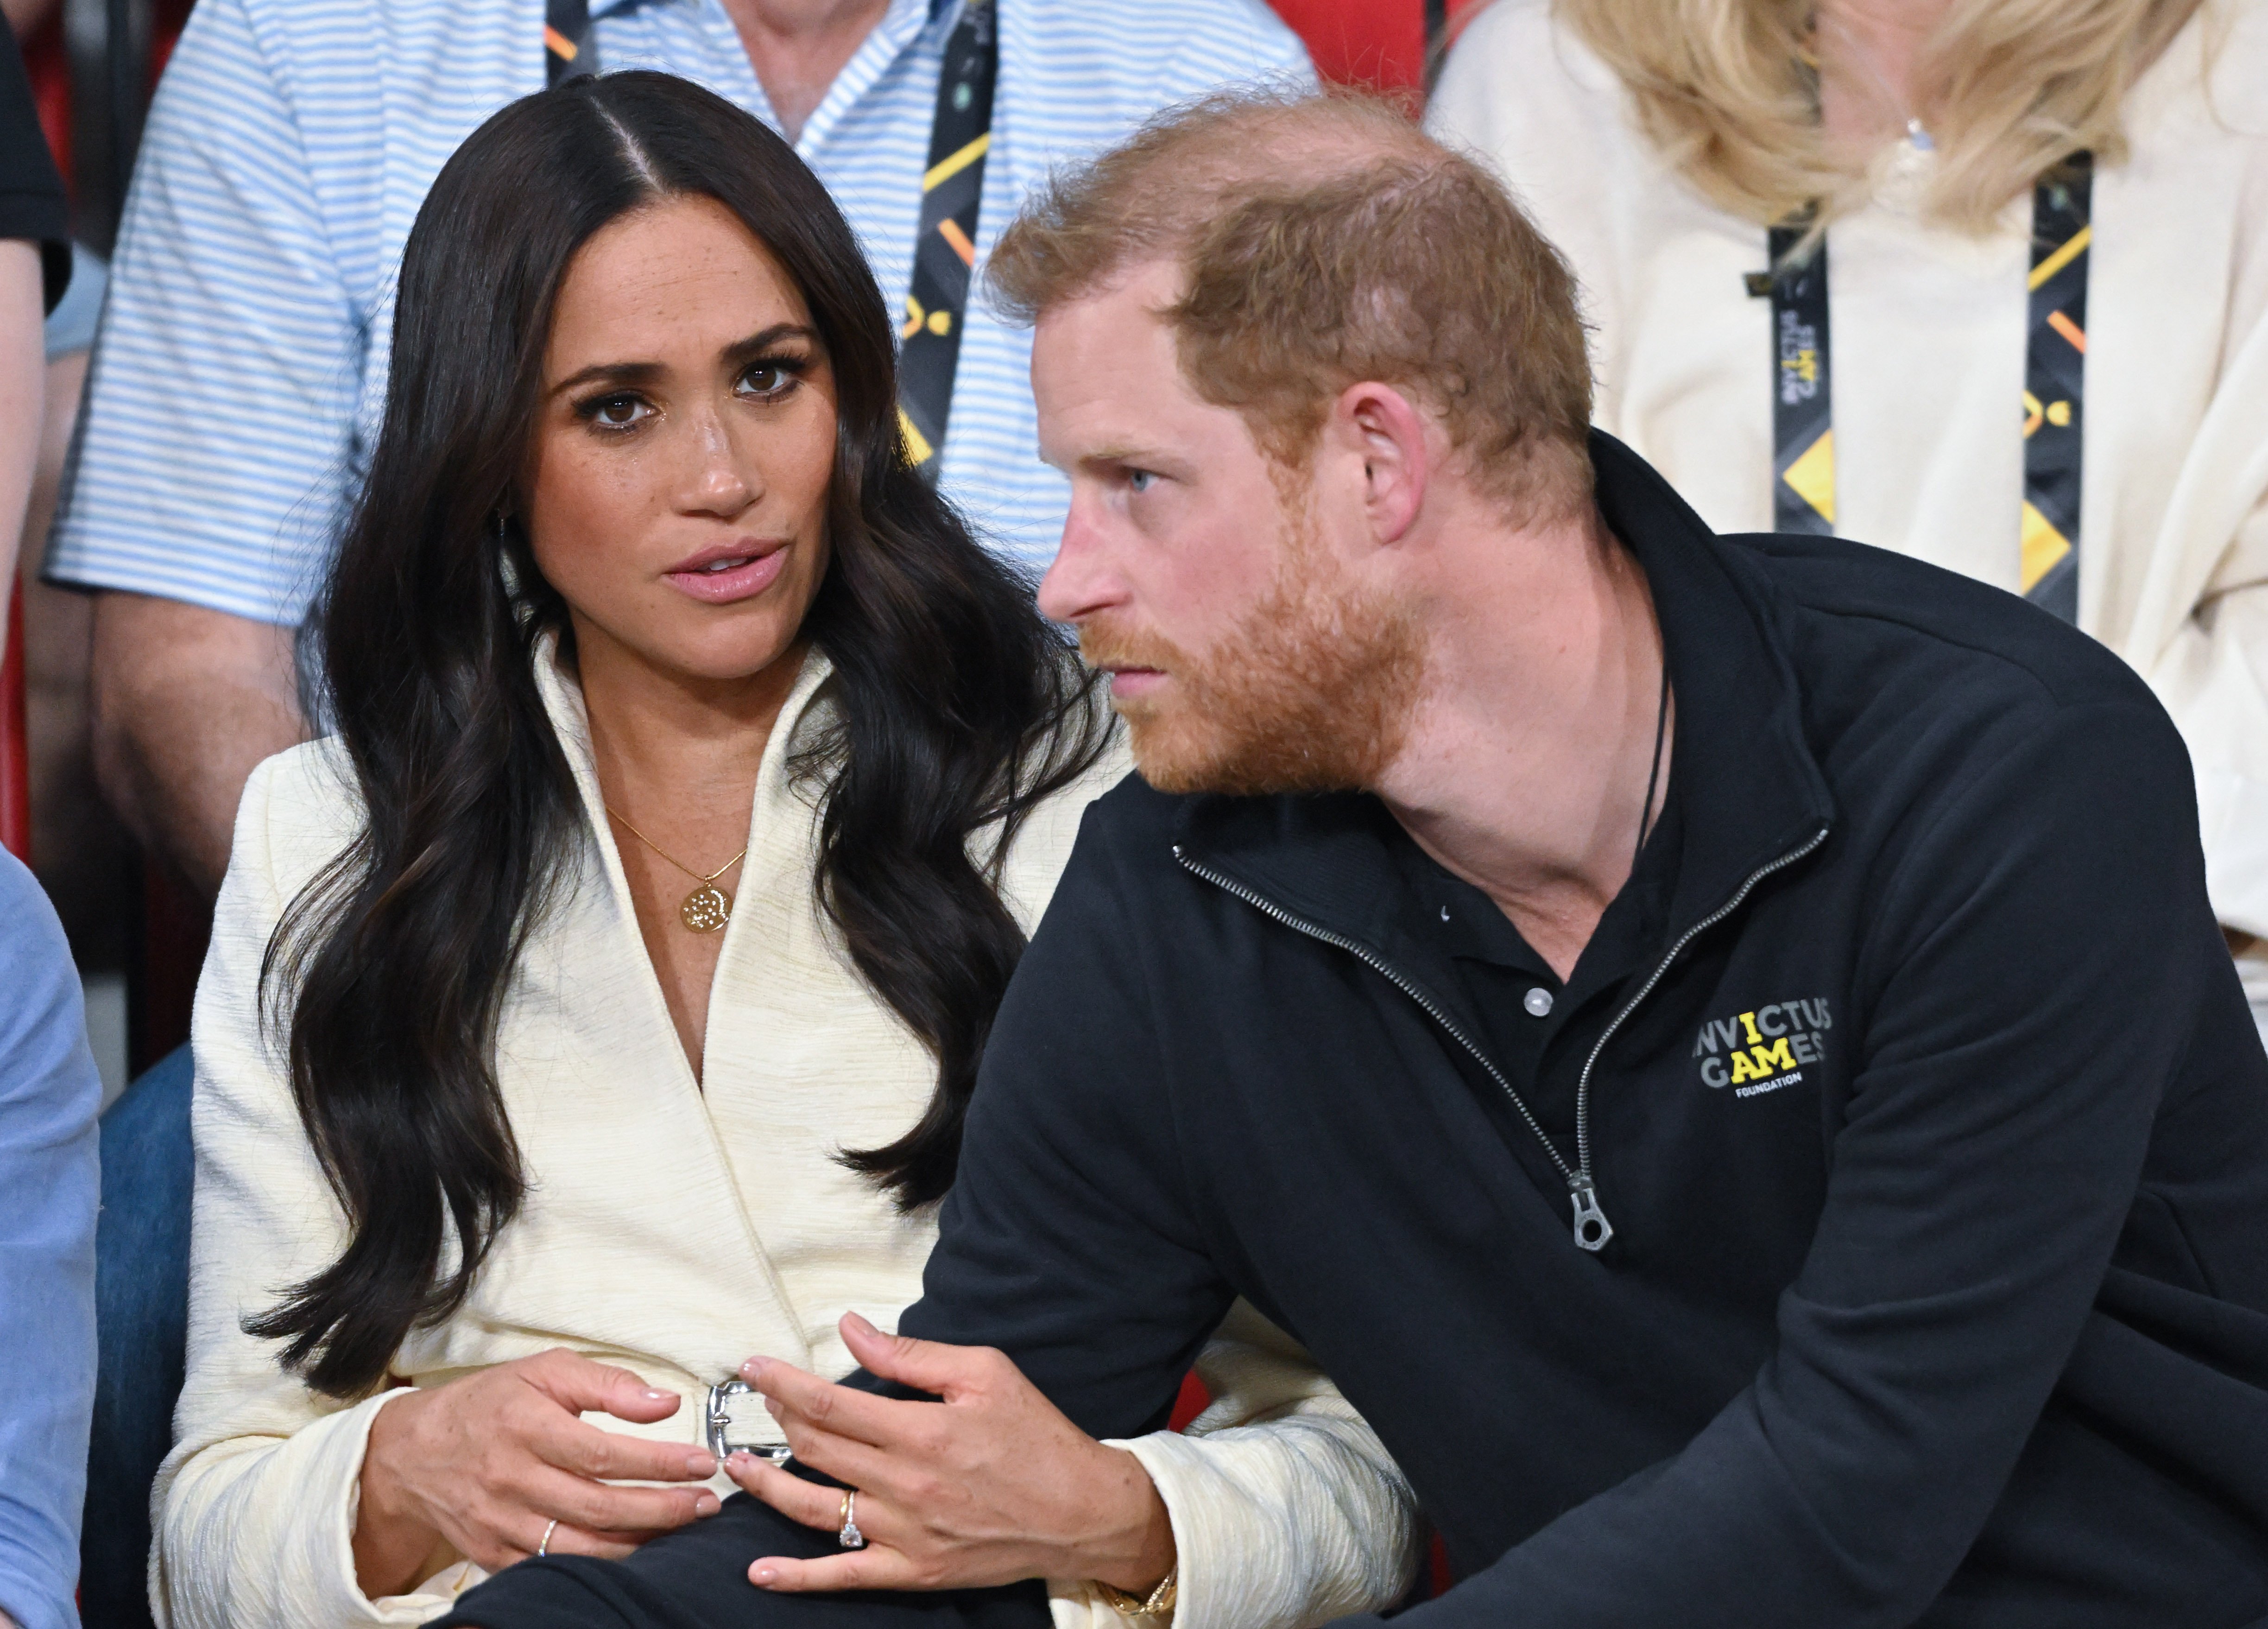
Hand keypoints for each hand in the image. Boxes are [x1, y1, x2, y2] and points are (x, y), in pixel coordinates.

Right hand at [354, 1348, 720, 1597]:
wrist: (411, 1453)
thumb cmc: (488, 1404)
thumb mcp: (544, 1371)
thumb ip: (608, 1383)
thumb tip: (666, 1402)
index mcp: (525, 1427)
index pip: (604, 1453)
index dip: (660, 1463)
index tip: (702, 1463)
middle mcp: (511, 1480)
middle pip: (599, 1506)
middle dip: (663, 1510)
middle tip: (707, 1504)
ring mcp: (501, 1524)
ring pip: (581, 1547)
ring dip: (640, 1543)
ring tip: (683, 1528)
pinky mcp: (493, 1555)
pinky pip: (555, 1568)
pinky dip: (599, 1566)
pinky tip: (636, 1552)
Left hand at [730, 1312, 1173, 1594]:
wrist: (1082, 1511)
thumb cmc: (1038, 1436)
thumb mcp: (985, 1373)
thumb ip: (911, 1354)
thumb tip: (852, 1329)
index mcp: (921, 1430)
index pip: (829, 1403)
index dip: (782, 1383)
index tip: (753, 1367)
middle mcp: (905, 1484)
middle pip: (816, 1449)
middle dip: (775, 1420)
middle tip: (756, 1402)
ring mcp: (905, 1533)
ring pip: (814, 1509)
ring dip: (767, 1487)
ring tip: (738, 1467)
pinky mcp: (913, 1570)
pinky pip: (843, 1576)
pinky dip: (797, 1577)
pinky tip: (759, 1571)